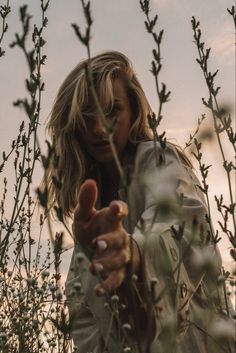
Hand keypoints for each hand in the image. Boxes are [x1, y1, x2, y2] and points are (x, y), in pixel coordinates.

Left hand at [73, 179, 140, 294]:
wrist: (98, 248)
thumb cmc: (92, 227)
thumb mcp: (84, 215)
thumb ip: (86, 200)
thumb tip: (89, 181)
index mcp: (111, 219)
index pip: (120, 211)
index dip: (119, 209)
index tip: (116, 208)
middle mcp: (119, 235)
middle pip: (119, 237)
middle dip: (110, 241)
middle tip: (97, 244)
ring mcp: (120, 254)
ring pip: (118, 259)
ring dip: (107, 264)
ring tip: (93, 268)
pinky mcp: (118, 271)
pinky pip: (117, 279)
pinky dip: (109, 285)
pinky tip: (98, 292)